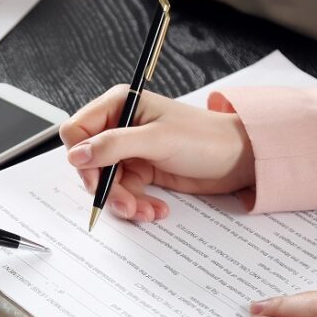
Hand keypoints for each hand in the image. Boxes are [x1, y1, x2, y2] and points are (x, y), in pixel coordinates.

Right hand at [61, 87, 254, 221]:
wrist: (239, 160)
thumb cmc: (205, 138)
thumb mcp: (157, 140)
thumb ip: (113, 146)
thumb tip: (76, 155)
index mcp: (120, 105)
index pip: (78, 130)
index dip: (81, 156)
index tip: (94, 177)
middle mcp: (120, 127)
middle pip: (90, 162)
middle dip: (105, 187)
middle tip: (123, 203)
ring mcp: (130, 151)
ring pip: (106, 183)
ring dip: (123, 201)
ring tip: (145, 211)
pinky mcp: (141, 171)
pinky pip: (125, 193)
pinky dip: (137, 205)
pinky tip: (156, 209)